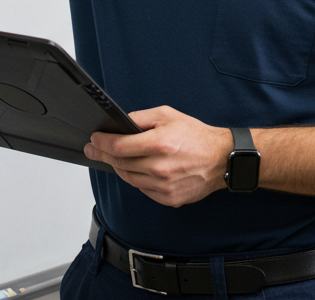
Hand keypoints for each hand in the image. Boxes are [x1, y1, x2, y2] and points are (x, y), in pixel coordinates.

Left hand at [85, 106, 232, 207]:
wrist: (221, 159)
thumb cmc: (196, 136)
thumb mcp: (167, 115)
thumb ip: (141, 117)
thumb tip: (121, 123)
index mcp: (159, 144)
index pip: (119, 147)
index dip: (102, 143)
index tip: (93, 140)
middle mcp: (159, 167)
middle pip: (120, 164)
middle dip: (102, 154)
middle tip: (93, 149)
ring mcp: (163, 186)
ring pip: (129, 178)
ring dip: (118, 167)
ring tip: (113, 157)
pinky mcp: (168, 198)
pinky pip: (142, 189)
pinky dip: (136, 178)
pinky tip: (136, 168)